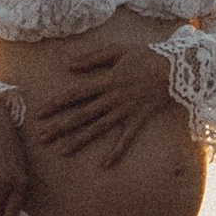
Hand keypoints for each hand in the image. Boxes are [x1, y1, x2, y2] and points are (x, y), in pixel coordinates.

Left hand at [28, 42, 171, 169]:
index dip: (57, 104)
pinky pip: (126, 138)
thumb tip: (69, 66)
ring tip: (62, 152)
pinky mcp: (139, 119)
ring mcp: (126, 111)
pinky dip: (116, 152)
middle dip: (60, 127)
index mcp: (107, 80)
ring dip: (79, 141)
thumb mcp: (118, 50)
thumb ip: (93, 58)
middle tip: (41, 138)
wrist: (176, 67)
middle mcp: (113, 98)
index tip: (39, 113)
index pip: (76, 94)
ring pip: (98, 129)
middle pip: (82, 115)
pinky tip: (104, 165)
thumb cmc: (145, 55)